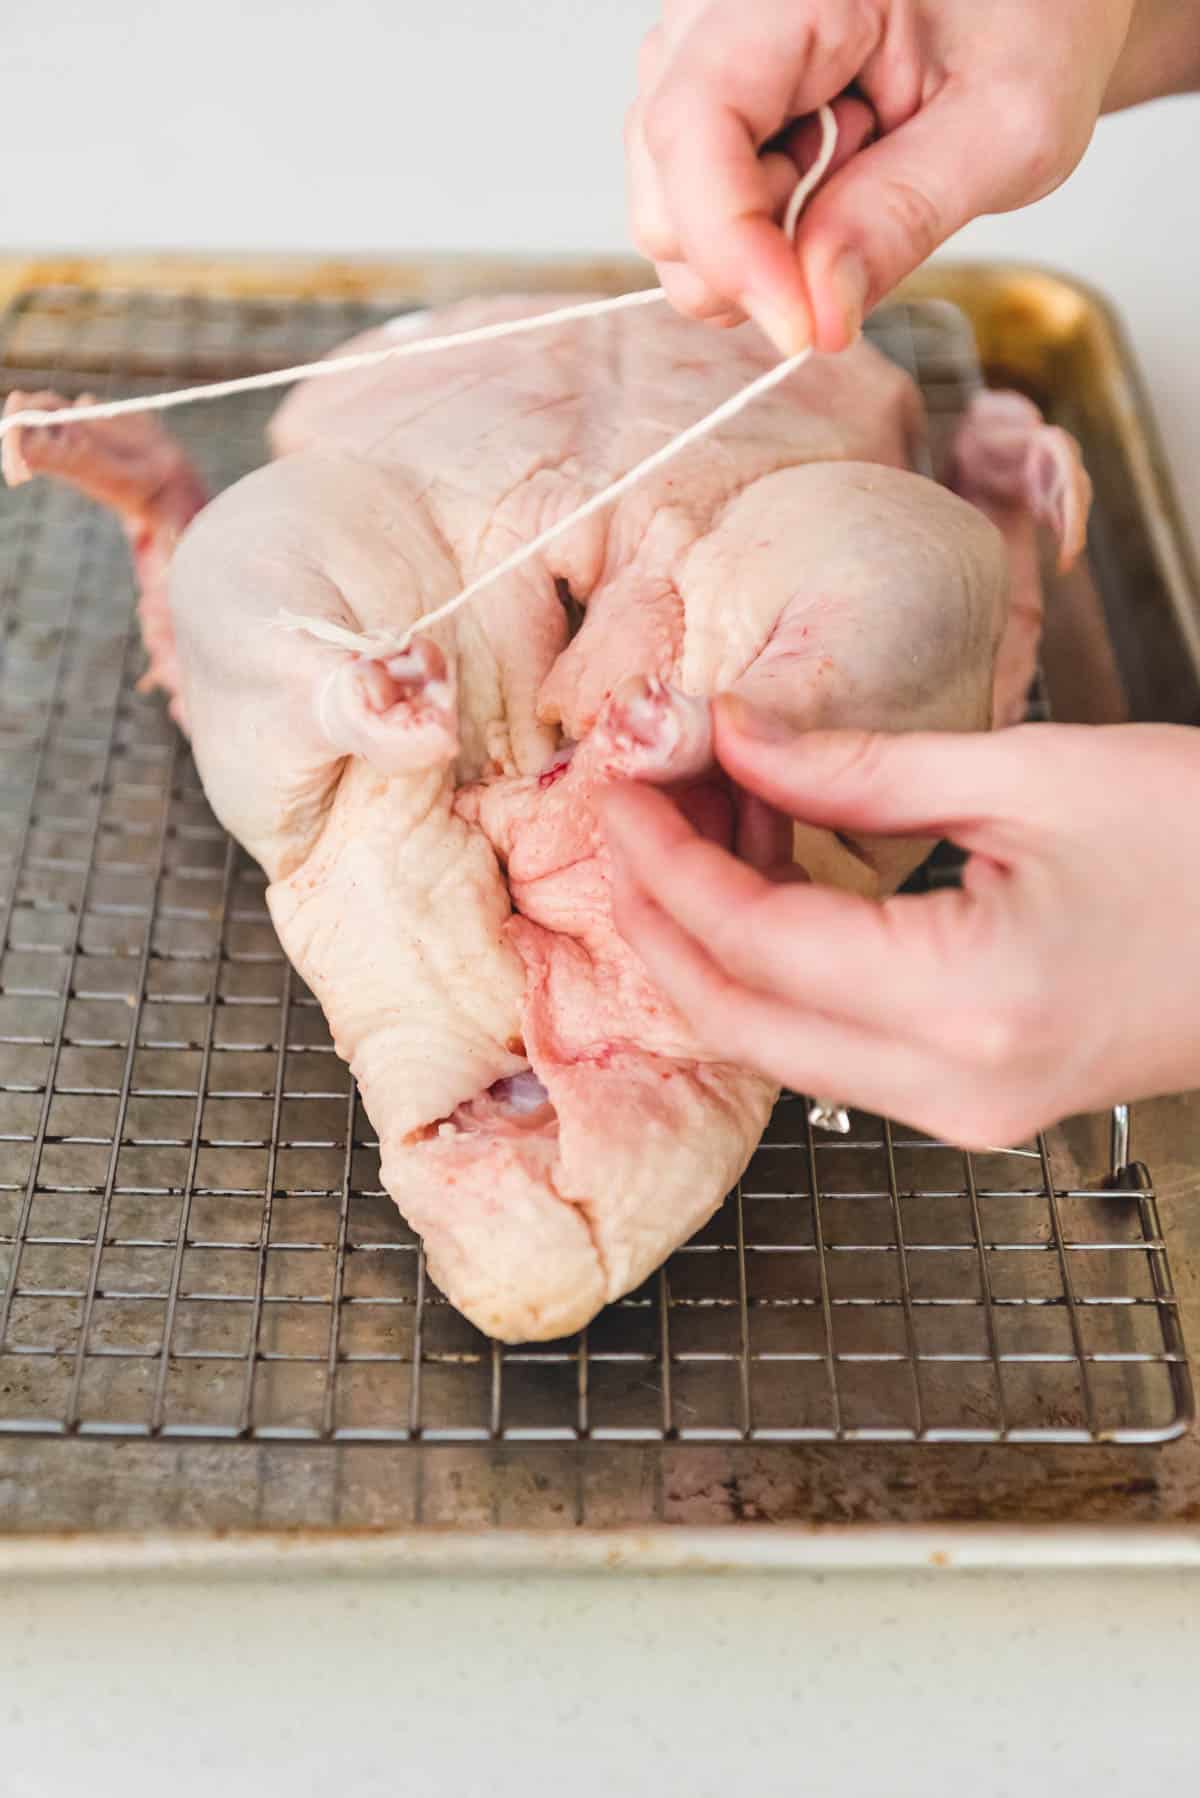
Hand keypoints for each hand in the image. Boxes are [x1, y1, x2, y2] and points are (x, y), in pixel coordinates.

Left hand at [600, 697, 1199, 1146]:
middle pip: (738, 1020)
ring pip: (776, 1043)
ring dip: (716, 941)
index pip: (754, 942)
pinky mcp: (978, 1103)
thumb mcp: (1033, 773)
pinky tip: (774, 875)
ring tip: (703, 821)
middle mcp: (956, 1087)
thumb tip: (735, 738)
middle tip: (634, 811)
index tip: (625, 786)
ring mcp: (967, 1112)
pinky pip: (833, 1047)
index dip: (668, 861)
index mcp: (970, 1000)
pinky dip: (780, 969)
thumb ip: (860, 769)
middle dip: (662, 916)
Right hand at [627, 0, 1138, 353]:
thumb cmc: (1035, 20)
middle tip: (864, 229)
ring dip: (763, 244)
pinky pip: (693, 207)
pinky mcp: (702, 99)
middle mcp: (710, 8)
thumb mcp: (1009, 123)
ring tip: (859, 182)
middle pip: (664, 189)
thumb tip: (815, 318)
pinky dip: (762, 231)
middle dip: (751, 260)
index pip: (694, 127)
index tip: (801, 330)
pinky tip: (829, 182)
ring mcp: (694, 55)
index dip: (731, 248)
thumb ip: (904, 217)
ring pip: (668, 211)